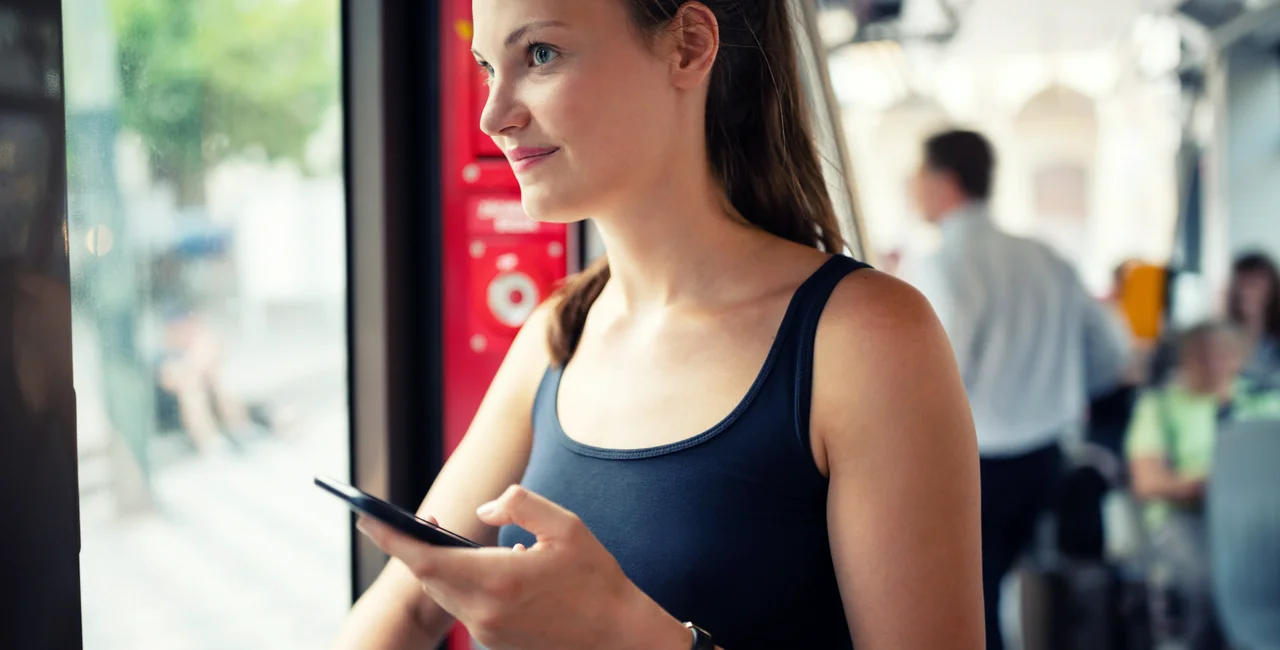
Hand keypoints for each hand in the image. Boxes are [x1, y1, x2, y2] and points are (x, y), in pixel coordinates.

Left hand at [357, 485, 690, 649]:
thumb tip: (481, 510)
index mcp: (498, 579)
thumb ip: (519, 504)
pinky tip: (480, 567)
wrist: (619, 636)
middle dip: (413, 546)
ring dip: (436, 566)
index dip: (391, 537)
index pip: (425, 558)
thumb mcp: (566, 525)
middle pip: (429, 576)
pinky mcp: (495, 642)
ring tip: (438, 536)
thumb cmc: (596, 578)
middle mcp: (485, 611)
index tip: (366, 516)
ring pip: (444, 593)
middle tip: (413, 518)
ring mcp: (487, 632)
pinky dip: (460, 584)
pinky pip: (464, 607)